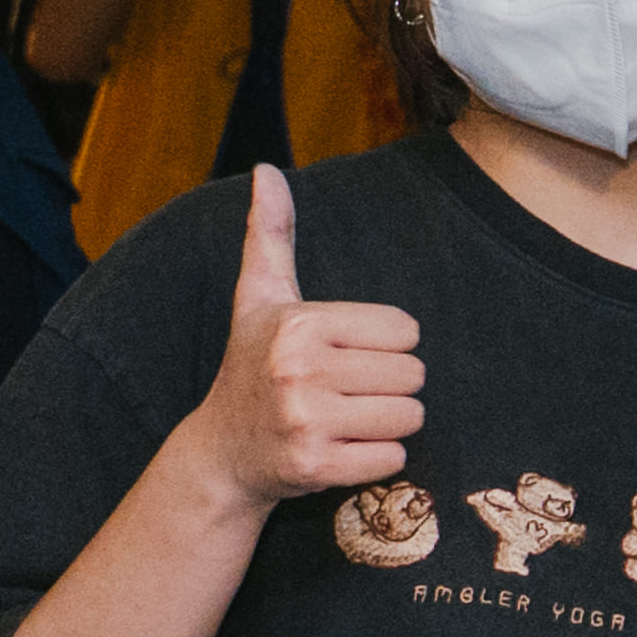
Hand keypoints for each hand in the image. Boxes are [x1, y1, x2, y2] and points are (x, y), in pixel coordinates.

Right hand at [189, 163, 425, 510]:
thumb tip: (266, 170)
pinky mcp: (316, 467)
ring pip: (410, 416)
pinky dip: (378, 458)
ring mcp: (305, 421)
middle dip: (390, 384)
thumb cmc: (252, 364)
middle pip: (413, 374)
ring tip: (345, 418)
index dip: (386, 343)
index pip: (406, 330)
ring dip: (388, 422)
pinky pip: (395, 459)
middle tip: (346, 390)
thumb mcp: (259, 297)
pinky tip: (341, 448)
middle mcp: (298, 369)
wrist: (222, 450)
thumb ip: (271, 234)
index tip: (346, 353)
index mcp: (298, 323)